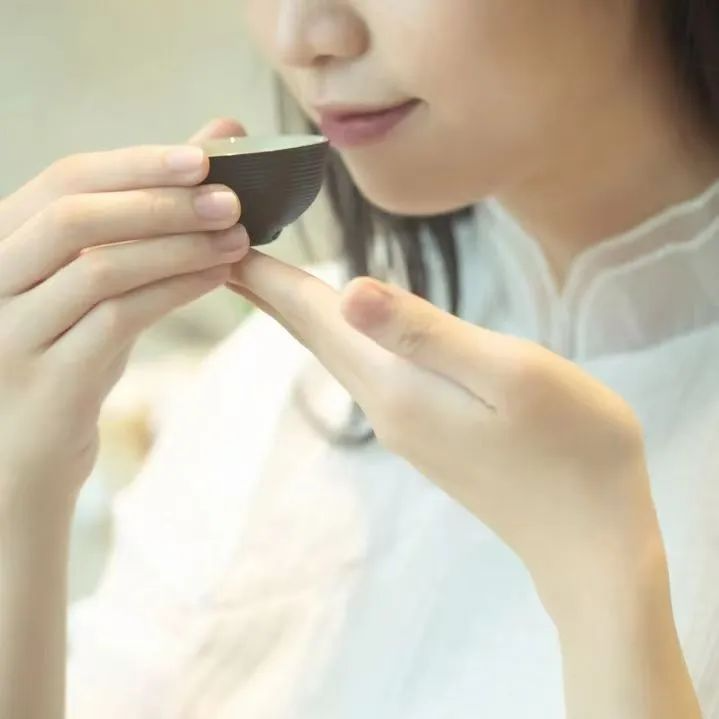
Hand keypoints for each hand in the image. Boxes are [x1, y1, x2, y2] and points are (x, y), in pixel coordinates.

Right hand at [0, 117, 249, 510]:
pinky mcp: (48, 380)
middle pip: (75, 219)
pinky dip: (175, 292)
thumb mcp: (93, 282)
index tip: (204, 156)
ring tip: (237, 239)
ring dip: (179, 248)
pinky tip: (218, 278)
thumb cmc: (68, 350)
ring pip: (100, 269)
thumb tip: (218, 139)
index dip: (136, 164)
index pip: (64, 181)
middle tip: (231, 201)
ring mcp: (10, 333)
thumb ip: (144, 218)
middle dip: (162, 203)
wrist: (23, 452)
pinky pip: (119, 321)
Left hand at [228, 250, 664, 614]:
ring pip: (338, 356)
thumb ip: (425, 333)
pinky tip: (342, 331)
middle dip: (270, 293)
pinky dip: (341, 340)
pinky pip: (367, 373)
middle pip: (316, 337)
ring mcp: (406, 426)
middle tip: (225, 254)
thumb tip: (345, 290)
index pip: (317, 317)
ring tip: (272, 283)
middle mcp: (387, 408)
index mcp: (397, 385)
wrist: (588, 541)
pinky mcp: (428, 435)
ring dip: (302, 315)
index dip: (270, 278)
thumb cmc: (569, 450)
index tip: (222, 245)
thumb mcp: (508, 374)